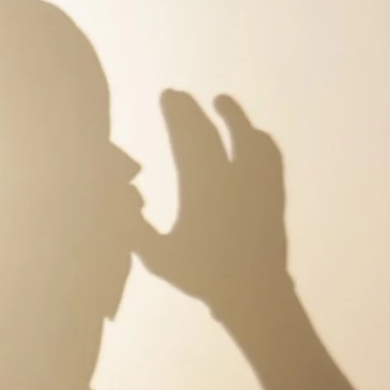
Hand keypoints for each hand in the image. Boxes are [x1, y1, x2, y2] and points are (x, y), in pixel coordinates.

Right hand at [133, 87, 295, 314]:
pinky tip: (256, 135)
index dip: (178, 114)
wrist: (255, 294)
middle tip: (180, 95)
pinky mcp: (275, 195)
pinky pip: (271, 158)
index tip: (168, 95)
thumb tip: (114, 198)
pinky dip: (263, 141)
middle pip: (214, 133)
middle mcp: (232, 179)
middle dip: (195, 111)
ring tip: (222, 101)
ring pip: (249, 139)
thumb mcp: (159, 258)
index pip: (189, 140)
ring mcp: (258, 185)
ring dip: (235, 117)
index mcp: (202, 189)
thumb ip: (134, 229)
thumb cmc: (203, 277)